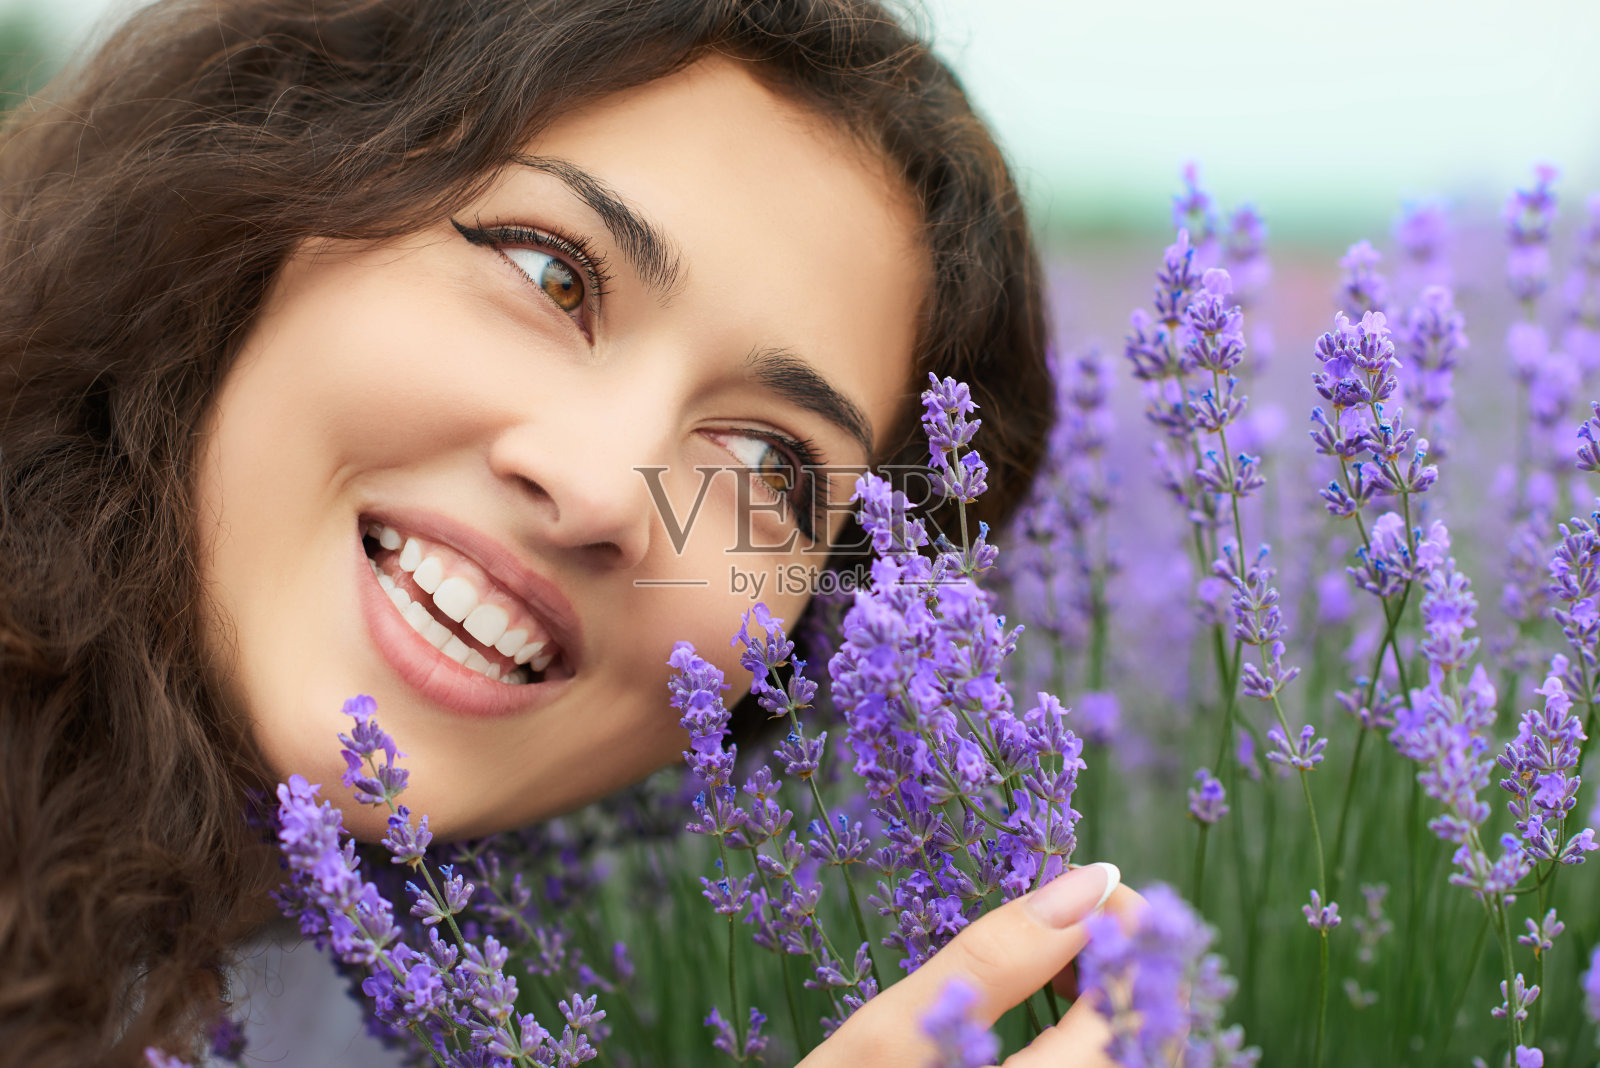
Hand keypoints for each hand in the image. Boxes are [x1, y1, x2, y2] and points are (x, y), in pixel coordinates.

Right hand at [798, 862, 1139, 1066]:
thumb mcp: (892, 1036)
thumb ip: (995, 958)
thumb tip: (1087, 880)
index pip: (1144, 1001)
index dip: (1129, 926)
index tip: (1077, 884)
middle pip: (1156, 1033)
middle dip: (1122, 958)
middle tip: (1059, 919)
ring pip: (1143, 1057)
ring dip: (1111, 996)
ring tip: (1051, 964)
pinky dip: (1094, 1036)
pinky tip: (1050, 1014)